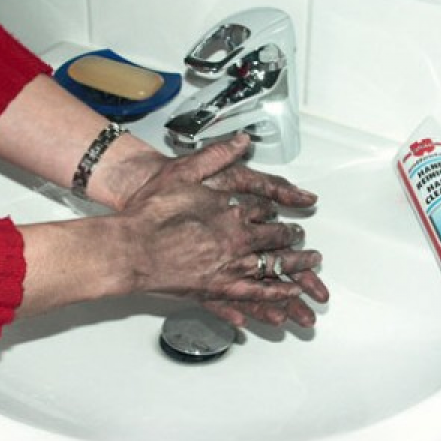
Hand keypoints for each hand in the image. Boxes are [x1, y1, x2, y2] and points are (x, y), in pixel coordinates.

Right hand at [120, 134, 326, 323]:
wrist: (131, 249)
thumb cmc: (151, 213)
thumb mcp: (184, 172)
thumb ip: (217, 155)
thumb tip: (241, 141)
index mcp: (231, 211)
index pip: (263, 209)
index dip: (272, 210)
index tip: (276, 211)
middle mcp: (237, 240)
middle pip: (276, 239)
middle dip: (291, 238)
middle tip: (301, 239)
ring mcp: (230, 267)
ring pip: (274, 267)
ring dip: (295, 266)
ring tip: (309, 266)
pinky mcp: (218, 290)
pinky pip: (255, 295)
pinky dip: (274, 296)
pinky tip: (285, 300)